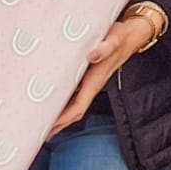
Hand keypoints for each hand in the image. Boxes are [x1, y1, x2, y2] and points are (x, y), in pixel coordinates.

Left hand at [49, 17, 157, 136]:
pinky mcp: (88, 78)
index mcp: (96, 80)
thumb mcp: (113, 40)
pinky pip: (75, 97)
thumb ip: (104, 48)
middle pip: (75, 112)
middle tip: (40, 132)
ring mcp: (90, 83)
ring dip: (61, 117)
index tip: (50, 127)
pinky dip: (64, 104)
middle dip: (59, 124)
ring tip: (43, 124)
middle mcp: (93, 85)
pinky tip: (53, 104)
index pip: (79, 107)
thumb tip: (93, 55)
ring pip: (74, 106)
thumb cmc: (120, 37)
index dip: (64, 119)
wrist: (130, 36)